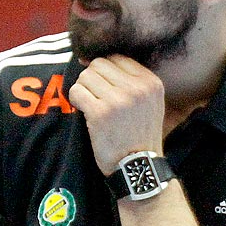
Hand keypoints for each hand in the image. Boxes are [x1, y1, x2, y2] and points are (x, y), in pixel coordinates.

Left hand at [68, 55, 165, 173]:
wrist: (138, 167)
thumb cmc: (139, 136)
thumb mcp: (149, 103)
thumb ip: (131, 81)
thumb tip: (93, 61)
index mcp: (151, 82)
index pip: (117, 58)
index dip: (104, 70)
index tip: (101, 85)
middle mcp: (137, 87)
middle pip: (99, 64)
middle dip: (92, 79)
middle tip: (94, 97)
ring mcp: (118, 99)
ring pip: (86, 76)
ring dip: (83, 90)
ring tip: (90, 105)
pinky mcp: (100, 113)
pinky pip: (76, 91)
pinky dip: (75, 100)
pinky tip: (83, 111)